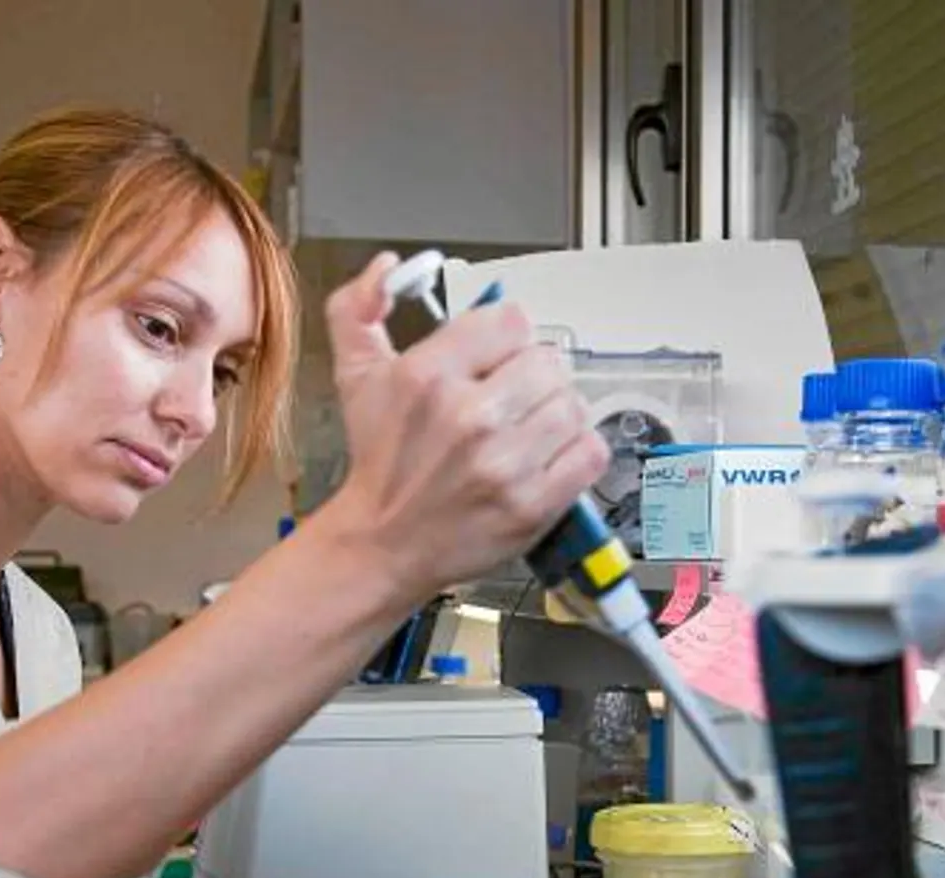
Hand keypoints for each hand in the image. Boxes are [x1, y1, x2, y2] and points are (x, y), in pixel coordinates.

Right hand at [321, 253, 608, 600]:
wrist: (382, 542)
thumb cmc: (379, 462)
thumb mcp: (355, 375)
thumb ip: (359, 309)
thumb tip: (385, 268)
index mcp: (428, 375)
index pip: (512, 321)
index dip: (508, 338)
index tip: (498, 358)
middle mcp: (468, 417)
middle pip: (549, 362)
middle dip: (535, 377)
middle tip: (515, 398)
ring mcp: (504, 463)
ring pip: (572, 405)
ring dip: (558, 414)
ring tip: (529, 428)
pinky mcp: (531, 504)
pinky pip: (588, 453)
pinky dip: (577, 452)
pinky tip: (548, 457)